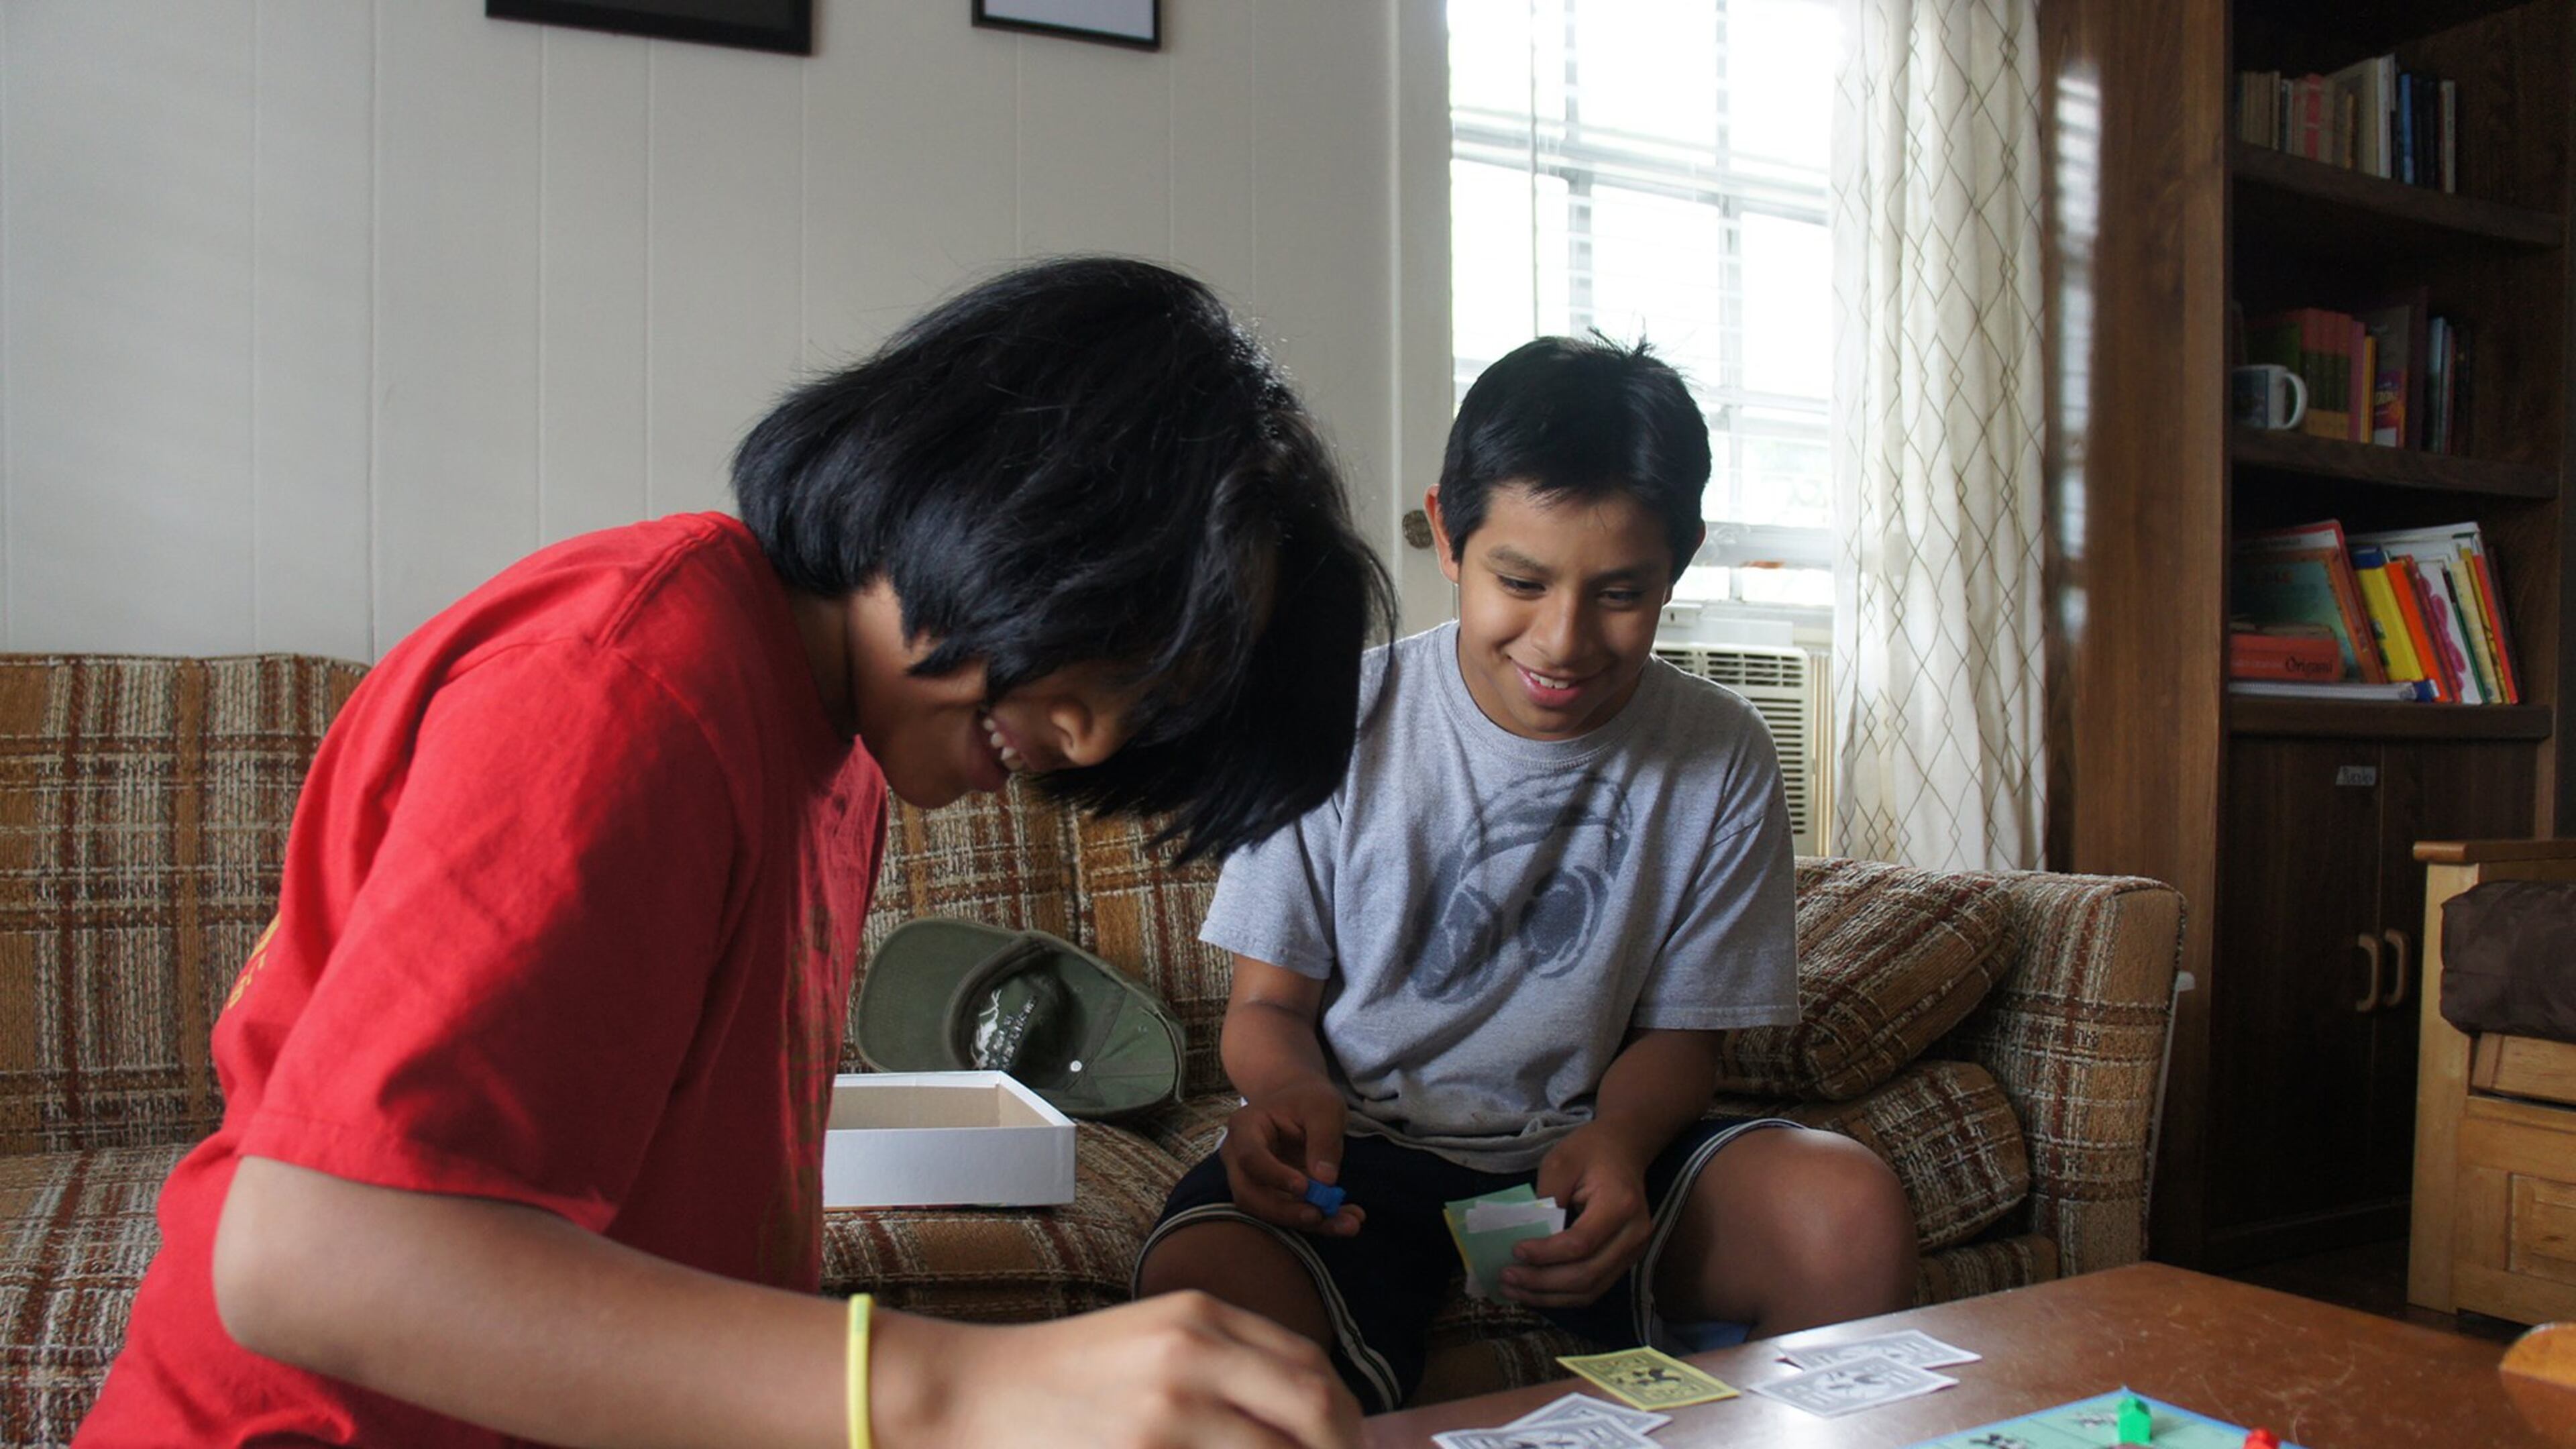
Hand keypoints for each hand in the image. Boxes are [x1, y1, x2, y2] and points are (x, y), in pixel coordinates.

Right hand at [878, 1292, 1362, 1448]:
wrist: (971, 1393)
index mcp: (1200, 1315)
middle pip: (1317, 1408)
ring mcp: (1170, 1410)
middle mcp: (1194, 1353)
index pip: (1311, 1366)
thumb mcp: (1151, 1340)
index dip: (1345, 1418)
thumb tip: (1302, 1416)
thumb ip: (1224, 1364)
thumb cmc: (1063, 1376)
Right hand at [1218, 1081, 1364, 1235]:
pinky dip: (1318, 1222)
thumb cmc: (1308, 1098)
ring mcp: (1252, 1180)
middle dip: (1286, 1212)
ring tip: (1348, 1224)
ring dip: (1306, 1223)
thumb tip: (1325, 1181)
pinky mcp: (1272, 1196)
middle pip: (1250, 1195)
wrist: (1301, 1101)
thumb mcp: (1324, 1106)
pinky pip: (1288, 1214)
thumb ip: (1324, 1138)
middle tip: (1321, 1216)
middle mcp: (1239, 1159)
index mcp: (1245, 1127)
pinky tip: (1348, 1221)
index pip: (1250, 1157)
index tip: (1305, 1187)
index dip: (1274, 1176)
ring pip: (1268, 1212)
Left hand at [1503, 1124, 1654, 1307]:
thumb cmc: (1590, 1151)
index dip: (1545, 1253)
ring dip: (1549, 1296)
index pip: (1580, 1243)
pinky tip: (1536, 1291)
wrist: (1624, 1149)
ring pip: (1590, 1290)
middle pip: (1586, 1274)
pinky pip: (1594, 1288)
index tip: (1514, 1251)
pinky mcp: (1625, 1261)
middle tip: (1506, 1277)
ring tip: (1514, 1290)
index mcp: (1620, 1205)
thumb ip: (1546, 1199)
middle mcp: (1634, 1234)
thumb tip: (1526, 1238)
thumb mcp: (1560, 1162)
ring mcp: (1634, 1252)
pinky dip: (1563, 1295)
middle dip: (1542, 1282)